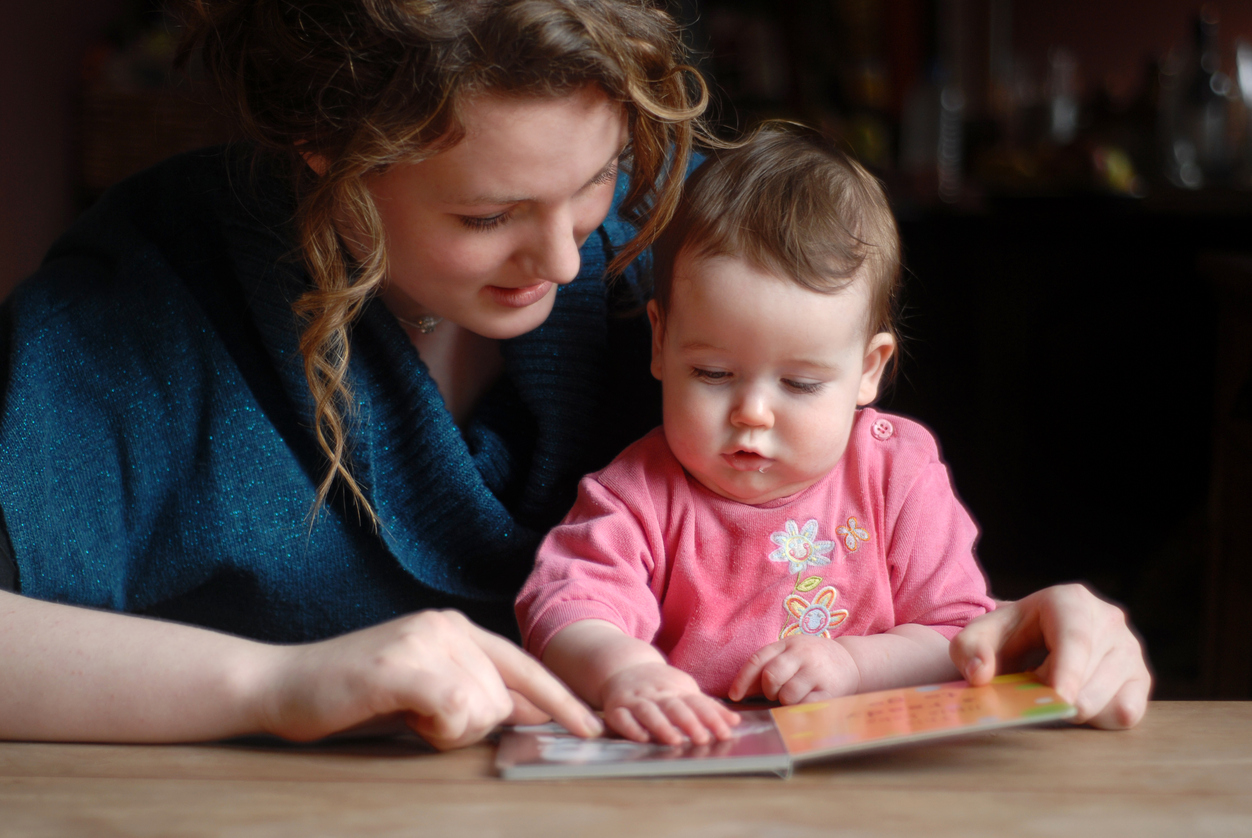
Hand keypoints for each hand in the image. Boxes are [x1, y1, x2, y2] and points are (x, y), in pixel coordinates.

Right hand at [261, 610, 602, 749]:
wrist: (280, 684)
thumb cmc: (351, 695)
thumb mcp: (422, 689)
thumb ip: (472, 693)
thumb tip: (529, 712)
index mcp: (455, 628)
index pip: (524, 666)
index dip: (561, 700)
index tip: (593, 728)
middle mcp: (446, 626)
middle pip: (503, 698)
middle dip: (469, 727)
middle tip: (419, 718)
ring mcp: (425, 640)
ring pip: (482, 708)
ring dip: (446, 730)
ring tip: (403, 712)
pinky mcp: (404, 664)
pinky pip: (455, 709)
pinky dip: (436, 727)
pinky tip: (404, 714)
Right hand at [601, 662, 738, 744]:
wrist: (623, 666)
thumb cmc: (660, 685)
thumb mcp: (685, 689)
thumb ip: (708, 707)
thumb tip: (735, 722)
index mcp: (676, 688)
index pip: (696, 702)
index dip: (711, 717)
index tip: (725, 732)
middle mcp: (656, 693)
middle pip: (674, 706)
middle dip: (689, 722)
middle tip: (703, 738)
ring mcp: (635, 699)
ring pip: (648, 711)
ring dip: (661, 726)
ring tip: (675, 741)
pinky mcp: (615, 708)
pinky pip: (622, 718)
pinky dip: (631, 728)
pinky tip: (642, 738)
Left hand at [728, 635, 859, 704]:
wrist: (851, 660)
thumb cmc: (813, 660)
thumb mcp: (791, 654)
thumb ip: (768, 667)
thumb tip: (741, 691)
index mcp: (787, 644)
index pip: (758, 660)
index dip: (743, 680)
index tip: (735, 696)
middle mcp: (801, 655)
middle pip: (770, 677)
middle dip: (769, 691)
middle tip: (777, 693)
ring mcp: (816, 672)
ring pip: (787, 695)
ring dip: (786, 701)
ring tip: (797, 694)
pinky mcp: (830, 690)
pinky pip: (805, 706)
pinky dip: (801, 708)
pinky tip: (807, 701)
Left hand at [950, 584, 1151, 728]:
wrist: (1031, 636)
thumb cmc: (1006, 636)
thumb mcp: (978, 636)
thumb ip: (968, 650)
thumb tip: (979, 674)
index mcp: (1071, 601)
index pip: (1075, 639)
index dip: (1068, 671)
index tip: (1058, 700)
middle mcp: (1110, 620)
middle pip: (1092, 675)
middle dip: (1059, 698)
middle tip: (1032, 694)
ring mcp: (1130, 649)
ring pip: (1112, 698)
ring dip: (1075, 709)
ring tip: (1052, 690)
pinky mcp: (1141, 678)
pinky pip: (1126, 712)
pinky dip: (1098, 719)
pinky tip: (1076, 701)